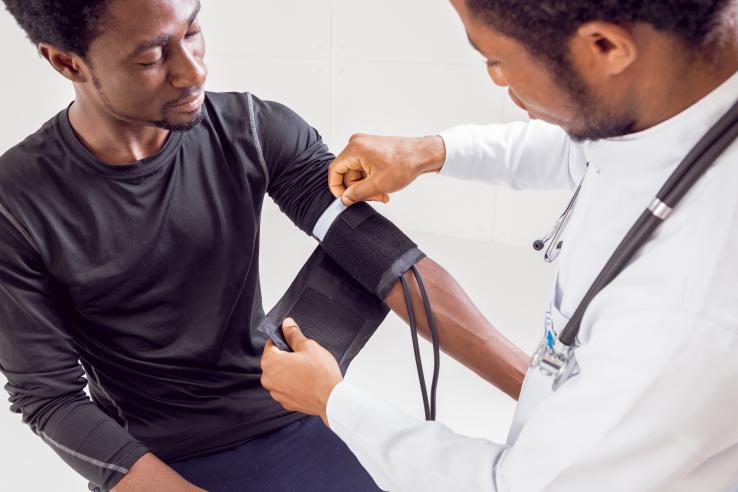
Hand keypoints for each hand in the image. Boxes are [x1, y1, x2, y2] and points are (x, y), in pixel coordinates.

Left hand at [260, 318, 342, 426]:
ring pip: (280, 375)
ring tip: (307, 370)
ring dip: (289, 371)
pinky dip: (294, 383)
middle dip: (286, 356)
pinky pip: (286, 388)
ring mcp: (276, 393)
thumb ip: (293, 334)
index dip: (283, 340)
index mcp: (270, 363)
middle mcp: (268, 379)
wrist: (332, 399)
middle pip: (274, 361)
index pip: (270, 344)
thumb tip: (287, 324)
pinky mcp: (285, 402)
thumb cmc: (320, 373)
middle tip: (303, 356)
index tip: (293, 341)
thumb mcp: (308, 346)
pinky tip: (307, 381)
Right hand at [329, 134, 446, 205]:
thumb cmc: (405, 163)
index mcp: (355, 149)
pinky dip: (372, 180)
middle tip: (374, 197)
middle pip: (347, 174)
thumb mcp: (378, 184)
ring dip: (368, 187)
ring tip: (382, 193)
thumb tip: (344, 199)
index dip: (338, 188)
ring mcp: (365, 147)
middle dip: (359, 189)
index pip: (335, 171)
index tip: (345, 199)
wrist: (423, 154)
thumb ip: (357, 193)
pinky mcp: (372, 151)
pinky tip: (384, 187)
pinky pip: (365, 169)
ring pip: (357, 174)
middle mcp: (357, 144)